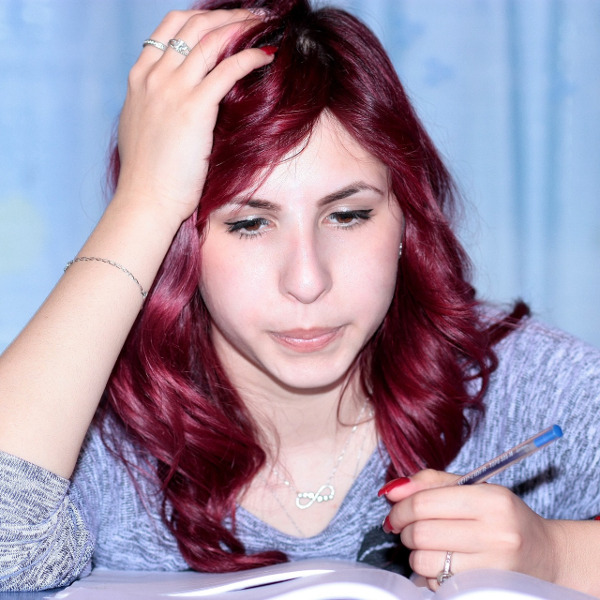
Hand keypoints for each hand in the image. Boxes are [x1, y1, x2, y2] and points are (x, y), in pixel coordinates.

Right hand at [115, 9, 273, 230]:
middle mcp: (154, 76)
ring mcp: (172, 89)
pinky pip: (227, 69)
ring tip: (265, 26)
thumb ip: (155, 103)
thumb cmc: (149, 173)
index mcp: (140, 78)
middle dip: (228, 15)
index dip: (202, 16)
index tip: (226, 19)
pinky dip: (250, 56)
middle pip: (193, 24)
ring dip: (243, 27)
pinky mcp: (194, 108)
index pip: (171, 26)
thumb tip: (174, 99)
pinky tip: (267, 55)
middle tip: (255, 16)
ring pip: (211, 39)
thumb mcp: (143, 126)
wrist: (146, 199)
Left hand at [380, 469, 558, 589]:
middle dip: (404, 531)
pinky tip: (443, 567)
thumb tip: (392, 490)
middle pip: (421, 533)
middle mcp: (496, 534)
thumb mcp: (474, 489)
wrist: (547, 556)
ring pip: (424, 562)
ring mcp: (494, 567)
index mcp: (491, 500)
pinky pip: (437, 584)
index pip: (424, 503)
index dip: (400, 508)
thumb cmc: (503, 517)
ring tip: (429, 548)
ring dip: (416, 555)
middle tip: (407, 529)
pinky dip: (430, 576)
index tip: (396, 511)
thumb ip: (430, 483)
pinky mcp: (487, 591)